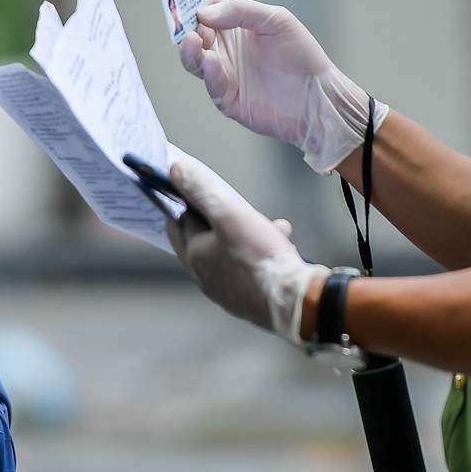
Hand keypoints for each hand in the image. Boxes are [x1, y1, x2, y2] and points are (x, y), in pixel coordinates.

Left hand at [165, 159, 328, 345]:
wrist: (294, 302)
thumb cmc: (258, 257)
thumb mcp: (228, 213)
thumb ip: (201, 189)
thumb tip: (176, 169)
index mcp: (194, 257)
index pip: (179, 222)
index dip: (187, 202)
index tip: (196, 188)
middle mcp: (205, 278)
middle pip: (206, 239)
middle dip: (220, 220)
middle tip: (233, 206)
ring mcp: (228, 292)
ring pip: (232, 253)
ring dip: (247, 234)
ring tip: (270, 224)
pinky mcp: (250, 301)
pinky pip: (250, 269)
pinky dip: (261, 253)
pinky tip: (282, 243)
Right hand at [177, 0, 385, 172]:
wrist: (317, 96)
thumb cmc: (302, 55)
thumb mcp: (276, 20)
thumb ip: (240, 11)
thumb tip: (203, 12)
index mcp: (235, 23)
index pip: (204, 4)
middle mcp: (225, 46)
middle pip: (192, 31)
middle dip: (184, 23)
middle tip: (183, 18)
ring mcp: (224, 72)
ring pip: (193, 58)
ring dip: (188, 48)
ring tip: (191, 39)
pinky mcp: (226, 97)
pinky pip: (210, 83)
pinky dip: (209, 71)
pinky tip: (213, 61)